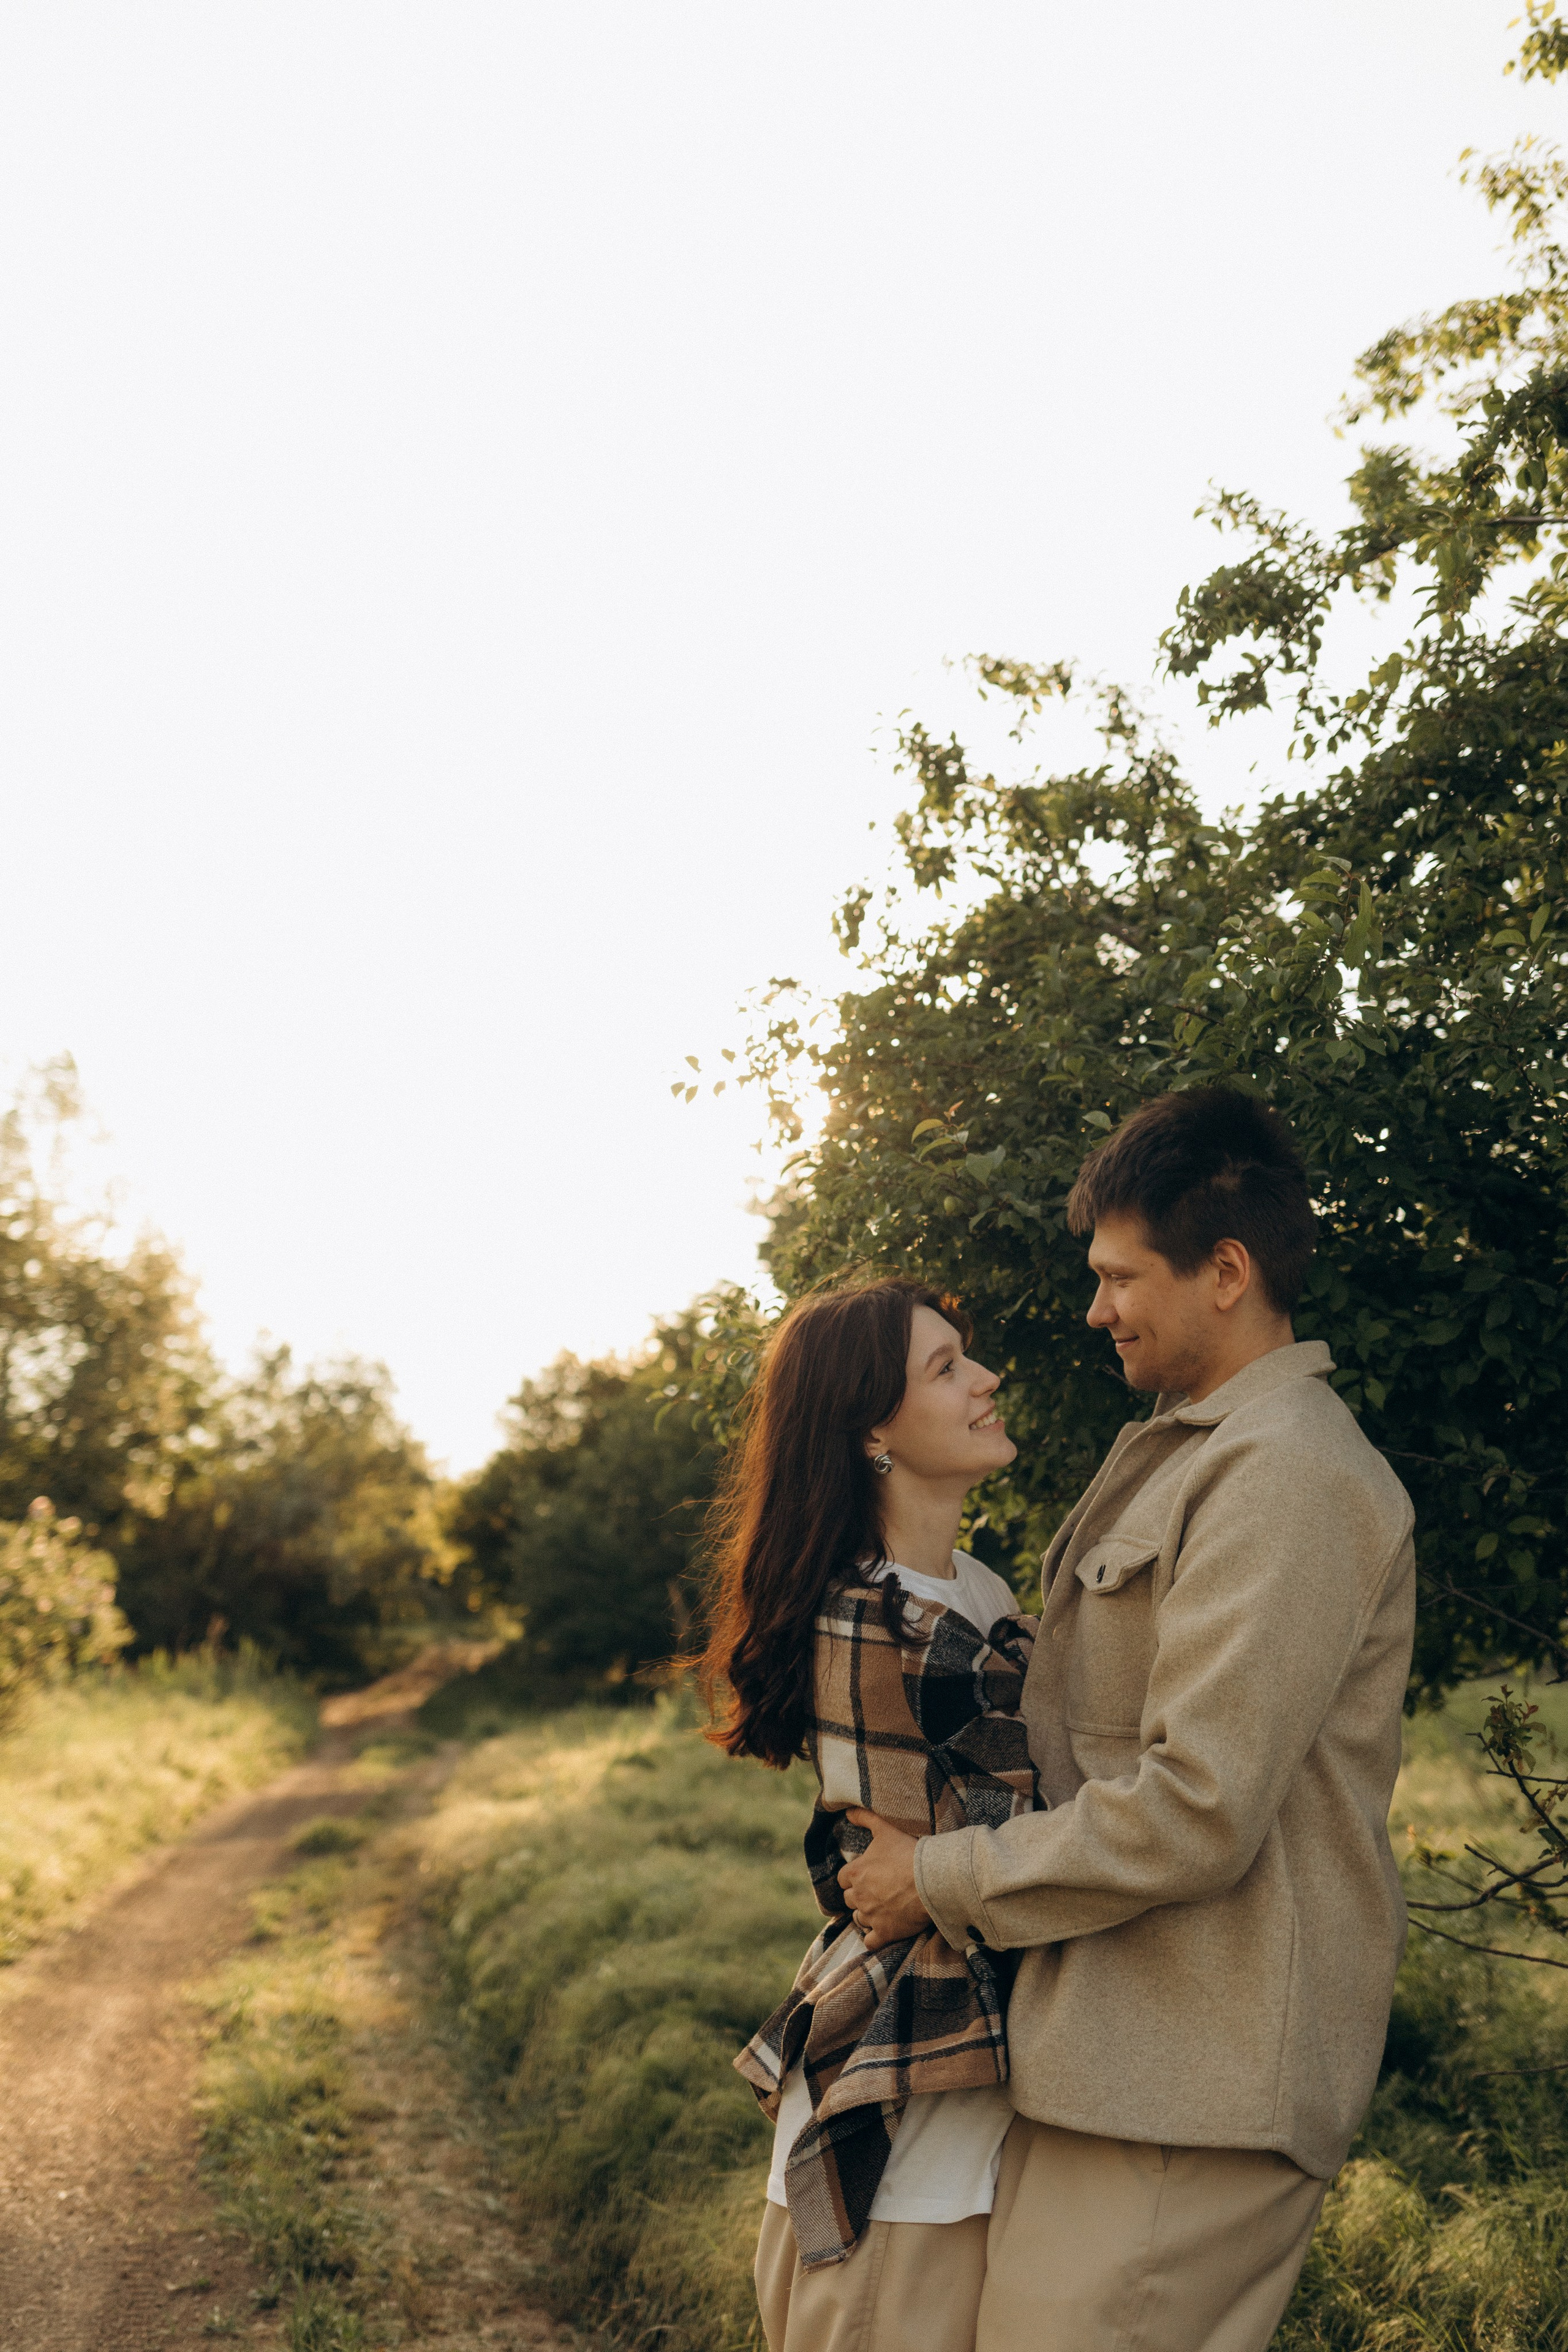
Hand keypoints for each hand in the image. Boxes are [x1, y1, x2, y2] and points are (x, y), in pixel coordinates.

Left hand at [837, 1809, 930, 1950]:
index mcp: (855, 1873)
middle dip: (860, 1896)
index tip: (867, 1875)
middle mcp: (858, 1896)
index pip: (843, 1879)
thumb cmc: (908, 1852)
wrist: (932, 1880)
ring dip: (867, 1915)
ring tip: (883, 1909)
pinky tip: (883, 1930)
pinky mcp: (885, 1933)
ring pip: (859, 1919)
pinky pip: (870, 1942)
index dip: (854, 1877)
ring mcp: (871, 1916)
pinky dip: (874, 1938)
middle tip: (877, 1891)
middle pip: (849, 1900)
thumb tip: (847, 1811)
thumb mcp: (885, 1829)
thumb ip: (864, 1817)